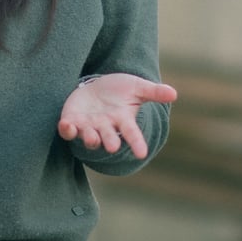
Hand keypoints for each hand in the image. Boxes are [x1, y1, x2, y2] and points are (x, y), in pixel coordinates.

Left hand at [58, 73, 176, 158]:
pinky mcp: (72, 120)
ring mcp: (88, 125)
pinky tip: (66, 125)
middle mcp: (105, 126)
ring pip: (89, 136)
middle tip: (113, 146)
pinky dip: (67, 129)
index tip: (142, 153)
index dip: (136, 142)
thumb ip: (153, 92)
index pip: (131, 132)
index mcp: (122, 119)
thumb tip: (174, 94)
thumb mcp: (136, 87)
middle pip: (108, 137)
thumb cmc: (119, 89)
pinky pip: (68, 129)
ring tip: (92, 138)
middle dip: (110, 141)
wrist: (96, 86)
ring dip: (90, 138)